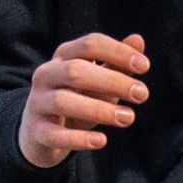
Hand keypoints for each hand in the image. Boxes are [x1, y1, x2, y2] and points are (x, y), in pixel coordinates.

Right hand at [22, 32, 149, 167]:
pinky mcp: (37, 131)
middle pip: (76, 70)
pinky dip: (78, 139)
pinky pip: (55, 135)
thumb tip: (138, 40)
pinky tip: (102, 141)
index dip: (118, 52)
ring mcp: (38, 102)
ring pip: (63, 101)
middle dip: (112, 81)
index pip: (90, 44)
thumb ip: (116, 62)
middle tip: (142, 94)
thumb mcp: (99, 80)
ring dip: (99, 110)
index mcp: (64, 55)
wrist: (42, 131)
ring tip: (128, 118)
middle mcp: (46, 74)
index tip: (145, 67)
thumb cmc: (77, 98)